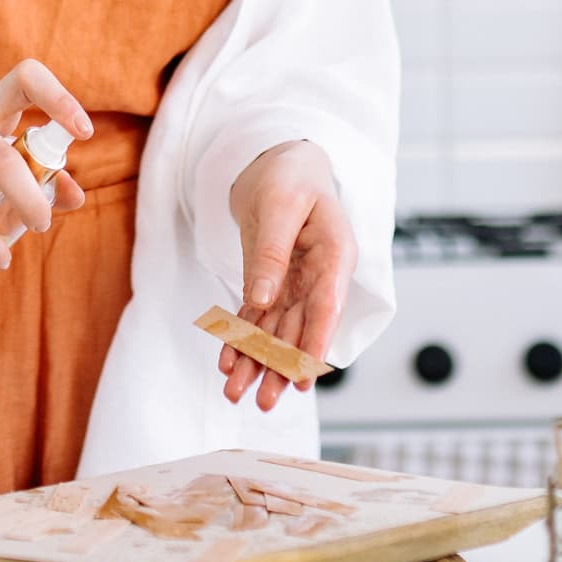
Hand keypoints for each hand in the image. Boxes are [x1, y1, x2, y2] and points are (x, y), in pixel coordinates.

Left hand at [219, 140, 354, 410]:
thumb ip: (271, 252)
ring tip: (235, 393)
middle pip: (300, 328)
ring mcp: (295, 280)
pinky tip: (227, 362)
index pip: (327, 307)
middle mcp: (319, 274)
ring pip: (276, 329)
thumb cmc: (289, 174)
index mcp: (334, 254)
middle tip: (261, 402)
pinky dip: (242, 338)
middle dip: (279, 367)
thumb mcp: (279, 204)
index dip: (314, 345)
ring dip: (256, 362)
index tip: (301, 379)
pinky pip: (257, 316)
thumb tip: (262, 299)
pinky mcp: (272, 280)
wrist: (279, 159)